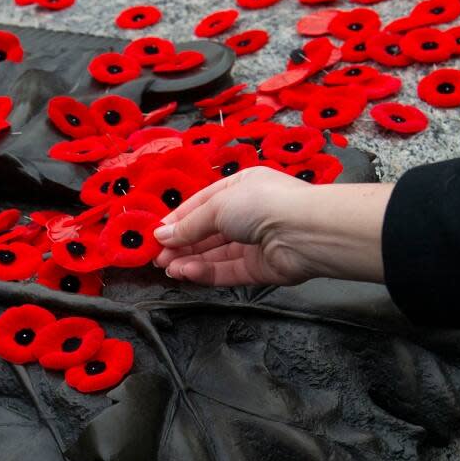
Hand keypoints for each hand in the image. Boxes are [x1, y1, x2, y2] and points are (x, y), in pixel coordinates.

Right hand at [152, 166, 392, 287]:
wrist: (303, 232)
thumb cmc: (260, 204)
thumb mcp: (217, 206)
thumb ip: (188, 225)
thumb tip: (160, 237)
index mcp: (241, 188)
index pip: (202, 204)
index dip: (178, 220)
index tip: (156, 235)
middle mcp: (248, 214)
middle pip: (207, 232)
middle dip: (181, 244)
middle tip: (156, 258)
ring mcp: (254, 243)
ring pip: (215, 254)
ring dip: (189, 260)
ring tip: (167, 268)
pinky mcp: (258, 268)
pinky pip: (227, 270)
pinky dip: (205, 272)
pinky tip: (186, 272)